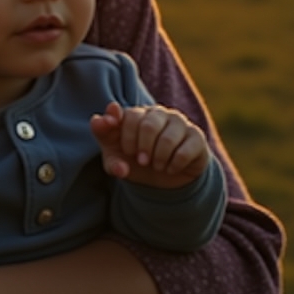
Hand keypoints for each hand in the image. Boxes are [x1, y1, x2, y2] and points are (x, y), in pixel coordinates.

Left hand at [90, 101, 208, 188]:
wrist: (164, 180)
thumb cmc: (135, 162)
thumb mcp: (115, 156)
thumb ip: (103, 138)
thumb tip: (97, 120)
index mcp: (136, 114)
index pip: (130, 115)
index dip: (125, 133)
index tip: (126, 149)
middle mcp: (158, 113)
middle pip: (148, 125)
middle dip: (142, 149)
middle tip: (141, 161)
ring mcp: (179, 122)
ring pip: (168, 137)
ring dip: (159, 158)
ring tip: (156, 166)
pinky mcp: (196, 136)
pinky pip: (185, 150)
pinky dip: (174, 164)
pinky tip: (171, 168)